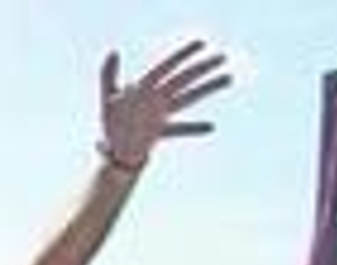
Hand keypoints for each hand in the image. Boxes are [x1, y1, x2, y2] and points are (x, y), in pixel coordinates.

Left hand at [99, 40, 231, 168]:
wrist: (114, 150)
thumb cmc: (110, 122)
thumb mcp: (107, 97)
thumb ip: (108, 74)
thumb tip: (114, 50)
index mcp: (144, 87)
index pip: (165, 67)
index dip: (181, 55)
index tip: (201, 43)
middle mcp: (157, 98)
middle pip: (183, 79)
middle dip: (201, 68)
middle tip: (222, 57)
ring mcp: (161, 114)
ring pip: (188, 97)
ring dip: (207, 88)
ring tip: (228, 78)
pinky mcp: (162, 131)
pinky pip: (180, 129)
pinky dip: (194, 128)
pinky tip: (211, 126)